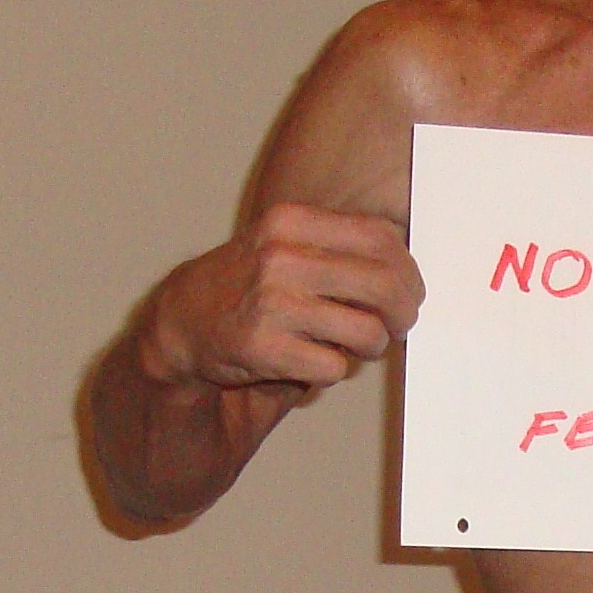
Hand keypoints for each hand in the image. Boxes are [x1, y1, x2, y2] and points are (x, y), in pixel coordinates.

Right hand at [142, 202, 422, 395]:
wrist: (182, 323)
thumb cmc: (248, 285)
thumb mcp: (283, 244)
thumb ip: (339, 248)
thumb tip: (407, 272)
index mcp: (291, 222)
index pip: (380, 239)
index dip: (407, 271)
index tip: (409, 290)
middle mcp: (281, 256)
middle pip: (384, 285)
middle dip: (404, 313)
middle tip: (400, 325)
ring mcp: (273, 303)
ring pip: (368, 333)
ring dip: (370, 347)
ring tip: (350, 346)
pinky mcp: (266, 348)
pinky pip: (336, 368)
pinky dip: (333, 371)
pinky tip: (312, 360)